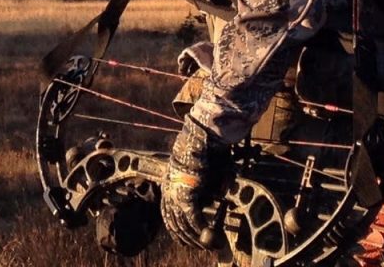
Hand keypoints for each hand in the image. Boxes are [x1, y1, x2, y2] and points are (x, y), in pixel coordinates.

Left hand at [161, 115, 230, 247]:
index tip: (189, 239)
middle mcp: (168, 191)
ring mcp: (175, 194)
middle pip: (174, 224)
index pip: (169, 216)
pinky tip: (211, 236)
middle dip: (189, 238)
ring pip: (183, 225)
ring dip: (197, 238)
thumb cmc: (205, 152)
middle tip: (204, 245)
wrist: (202, 138)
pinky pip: (193, 219)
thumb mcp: (203, 174)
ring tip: (212, 243)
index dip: (179, 230)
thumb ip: (205, 189)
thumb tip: (214, 200)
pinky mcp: (186, 195)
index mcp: (169, 185)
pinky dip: (202, 230)